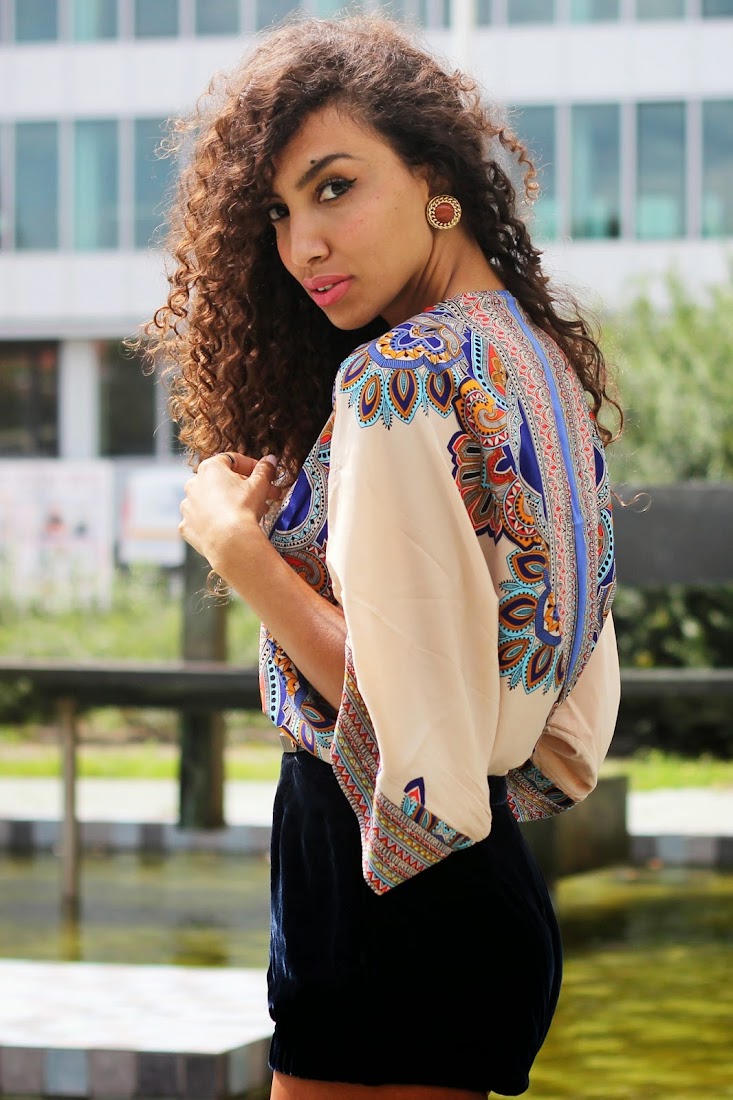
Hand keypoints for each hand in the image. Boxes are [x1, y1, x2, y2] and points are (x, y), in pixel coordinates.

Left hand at [179, 452, 282, 573]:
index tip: (262, 474)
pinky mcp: (187, 526)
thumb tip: (270, 460)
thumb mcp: (259, 485)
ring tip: (249, 515)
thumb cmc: (243, 509)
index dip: (250, 466)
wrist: (230, 541)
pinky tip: (229, 528)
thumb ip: (264, 470)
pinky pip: (201, 521)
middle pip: (221, 482)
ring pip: (210, 501)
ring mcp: (188, 506)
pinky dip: (214, 522)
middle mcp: (194, 484)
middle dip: (244, 489)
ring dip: (228, 505)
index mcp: (210, 468)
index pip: (232, 460)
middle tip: (263, 497)